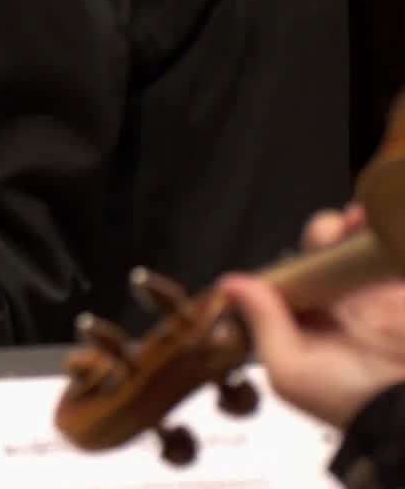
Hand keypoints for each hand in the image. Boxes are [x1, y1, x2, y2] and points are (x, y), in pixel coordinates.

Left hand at [219, 204, 404, 427]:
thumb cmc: (349, 400)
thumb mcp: (292, 372)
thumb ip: (263, 325)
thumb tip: (231, 285)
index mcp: (305, 325)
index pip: (286, 282)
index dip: (285, 264)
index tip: (290, 252)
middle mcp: (337, 308)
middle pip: (322, 257)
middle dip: (322, 235)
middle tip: (331, 230)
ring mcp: (371, 296)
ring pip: (353, 248)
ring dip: (350, 227)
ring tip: (355, 219)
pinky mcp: (395, 289)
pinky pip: (383, 253)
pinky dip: (378, 233)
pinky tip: (370, 220)